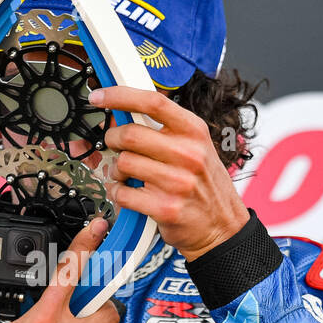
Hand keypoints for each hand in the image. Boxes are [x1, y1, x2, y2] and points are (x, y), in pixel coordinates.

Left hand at [89, 86, 249, 261]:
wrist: (223, 227)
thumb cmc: (204, 185)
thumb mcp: (197, 148)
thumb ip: (166, 130)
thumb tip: (125, 113)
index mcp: (194, 132)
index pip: (153, 103)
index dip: (120, 96)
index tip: (100, 97)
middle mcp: (188, 154)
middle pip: (130, 134)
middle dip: (112, 139)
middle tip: (114, 145)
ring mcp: (177, 182)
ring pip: (123, 163)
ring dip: (116, 170)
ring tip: (126, 175)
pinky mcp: (165, 207)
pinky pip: (123, 193)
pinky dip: (118, 193)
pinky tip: (129, 194)